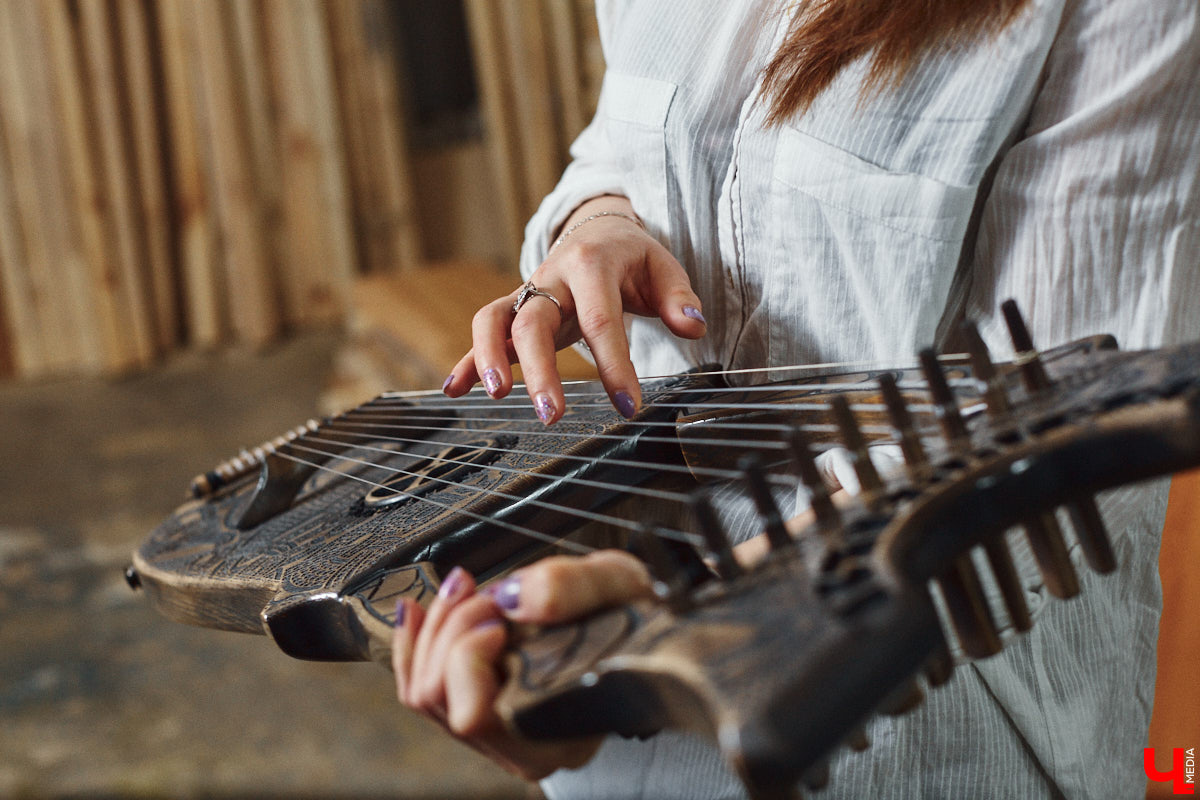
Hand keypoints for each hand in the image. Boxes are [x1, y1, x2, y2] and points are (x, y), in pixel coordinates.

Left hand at [392, 550, 654, 779]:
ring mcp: (496, 736)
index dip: (472, 651)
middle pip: (438, 697)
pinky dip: (416, 642)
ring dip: (436, 627)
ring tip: (466, 588)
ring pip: (422, 691)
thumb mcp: (622, 585)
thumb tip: (516, 595)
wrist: (646, 631)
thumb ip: (575, 586)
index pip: (476, 712)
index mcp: (559, 730)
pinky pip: (420, 687)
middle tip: (485, 591)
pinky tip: (419, 610)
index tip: (501, 611)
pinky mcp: (478, 716)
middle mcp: (523, 746)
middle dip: (451, 626)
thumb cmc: (639, 616)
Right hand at [442, 195, 707, 423]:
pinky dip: (466, 361)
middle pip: (535, 322)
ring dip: (488, 356)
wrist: (596, 230)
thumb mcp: (663, 267)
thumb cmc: (632, 258)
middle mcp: (551, 278)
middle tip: (551, 414)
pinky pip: (484, 333)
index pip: (601, 320)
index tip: (628, 406)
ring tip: (496, 395)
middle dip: (541, 370)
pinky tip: (454, 390)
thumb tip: (693, 326)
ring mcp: (527, 293)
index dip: (614, 365)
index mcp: (592, 265)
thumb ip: (679, 297)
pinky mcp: (513, 309)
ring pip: (494, 320)